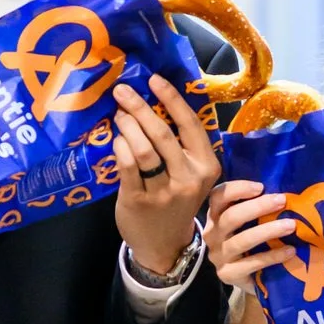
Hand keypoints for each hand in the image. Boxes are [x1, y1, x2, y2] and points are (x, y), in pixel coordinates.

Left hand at [112, 72, 220, 275]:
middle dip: (140, 108)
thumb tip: (154, 101)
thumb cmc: (177, 199)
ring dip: (128, 126)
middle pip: (163, 135)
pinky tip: (116, 140)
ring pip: (143, 150)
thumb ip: (181, 145)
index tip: (154, 80)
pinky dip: (120, 148)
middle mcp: (189, 179)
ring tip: (119, 114)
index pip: (190, 125)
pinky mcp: (139, 201)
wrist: (164, 244)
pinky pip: (127, 166)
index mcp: (207, 167)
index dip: (172, 99)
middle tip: (123, 91)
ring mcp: (164, 192)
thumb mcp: (191, 174)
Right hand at [205, 177, 295, 287]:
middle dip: (258, 207)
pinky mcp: (228, 275)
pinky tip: (290, 251)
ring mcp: (219, 256)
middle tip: (282, 201)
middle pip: (230, 217)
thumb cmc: (250, 242)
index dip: (237, 189)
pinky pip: (251, 263)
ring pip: (241, 240)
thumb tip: (282, 191)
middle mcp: (212, 234)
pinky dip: (273, 256)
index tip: (261, 187)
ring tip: (291, 225)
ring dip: (268, 231)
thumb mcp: (248, 222)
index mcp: (215, 216)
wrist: (246, 277)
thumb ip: (257, 207)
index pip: (218, 196)